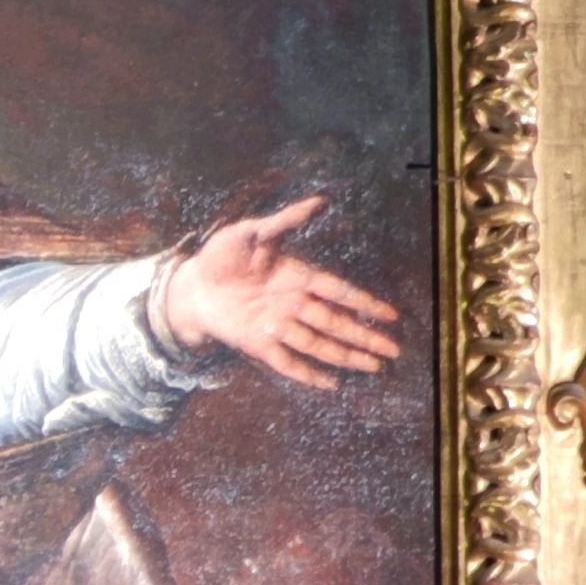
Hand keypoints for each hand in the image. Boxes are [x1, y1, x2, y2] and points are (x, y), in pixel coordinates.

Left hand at [157, 198, 399, 392]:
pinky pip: (288, 362)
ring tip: (374, 368)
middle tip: (394, 351)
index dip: (364, 303)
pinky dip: (308, 374)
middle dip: (365, 337)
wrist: (191, 284)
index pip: (338, 291)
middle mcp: (294, 304)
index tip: (391, 316)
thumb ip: (285, 221)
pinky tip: (332, 384)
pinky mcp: (259, 344)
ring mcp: (278, 326)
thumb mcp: (251, 231)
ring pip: (319, 344)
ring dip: (347, 356)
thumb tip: (320, 200)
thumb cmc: (222, 255)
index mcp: (298, 276)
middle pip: (336, 323)